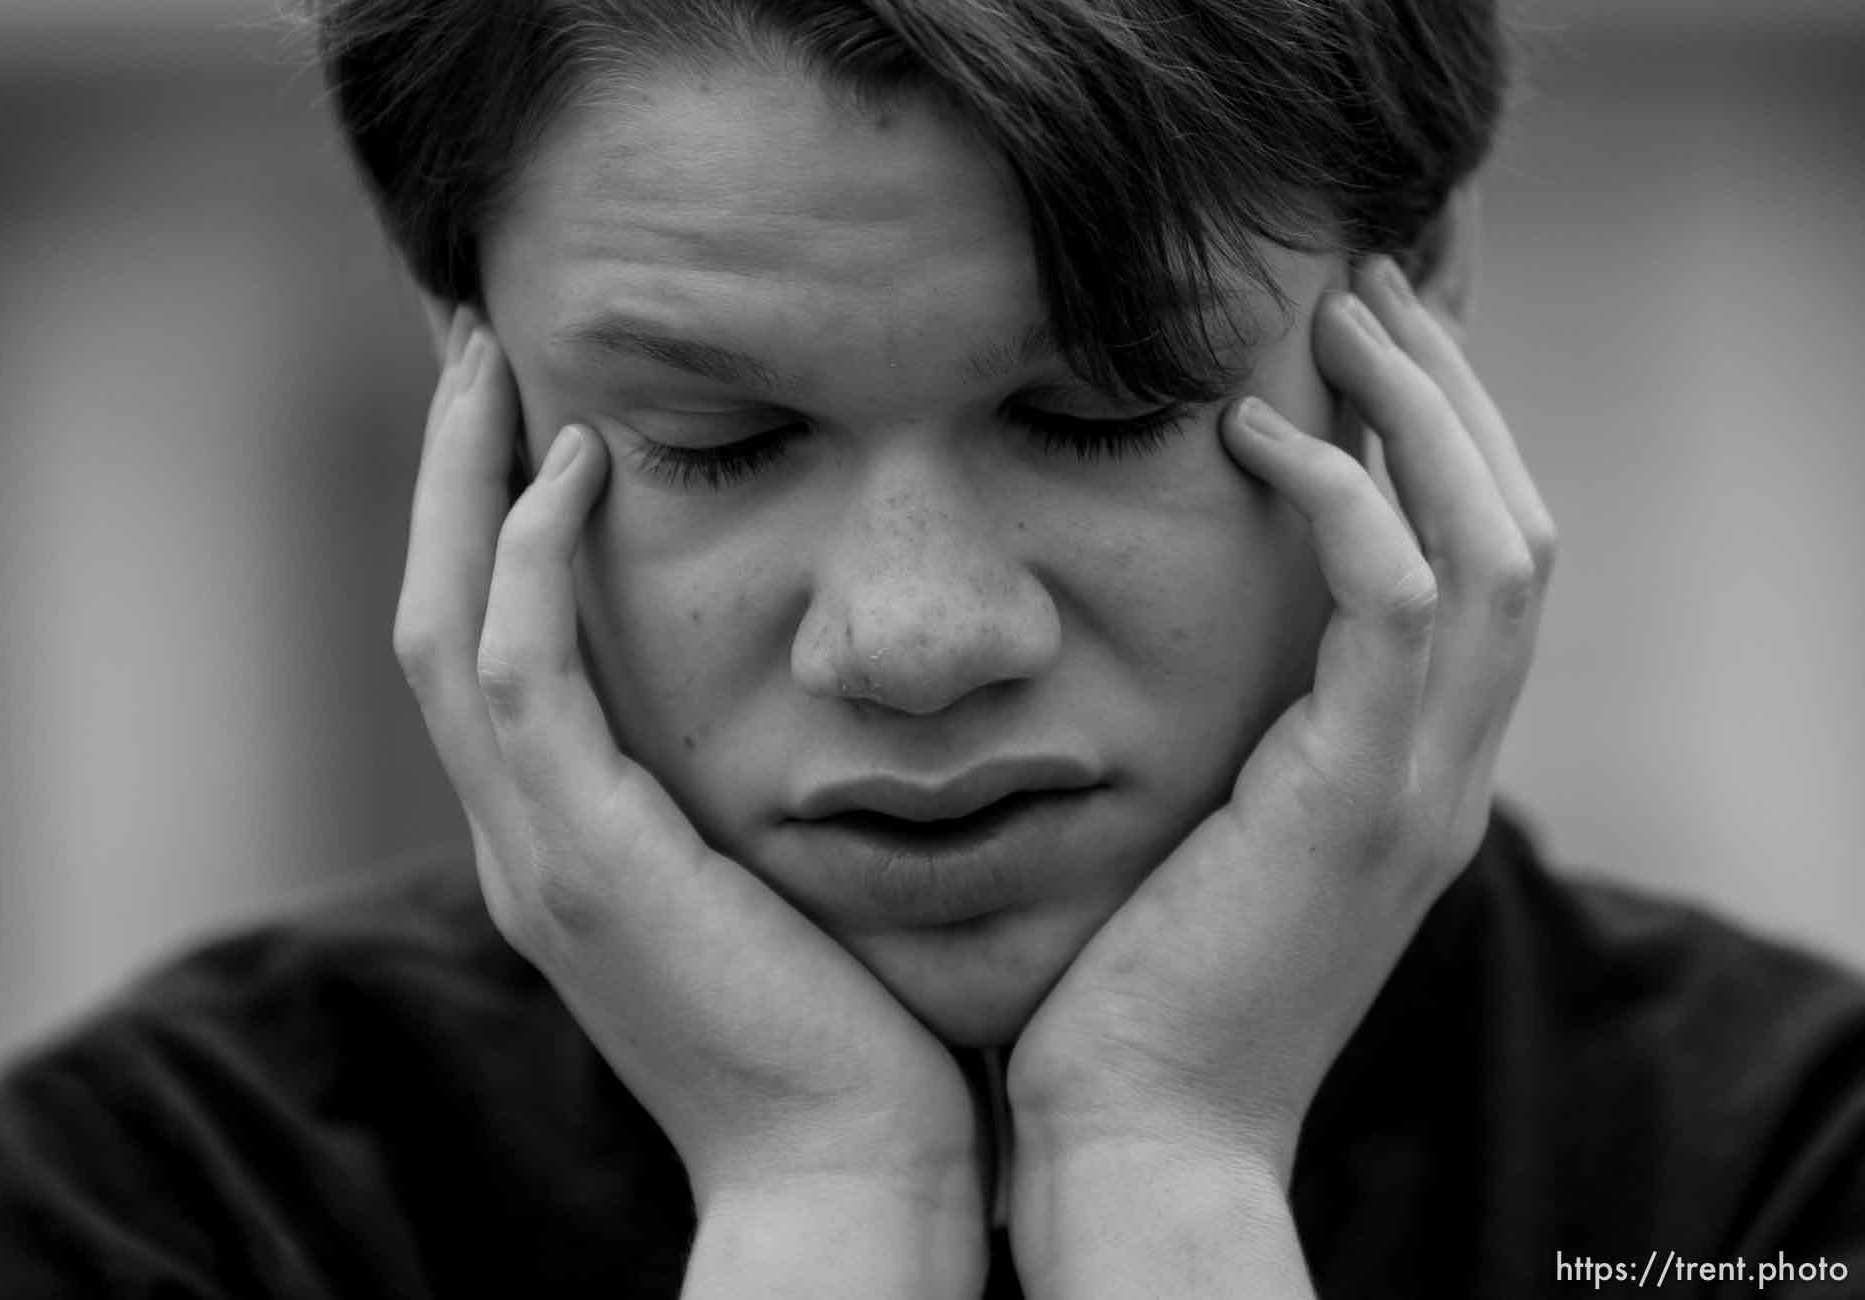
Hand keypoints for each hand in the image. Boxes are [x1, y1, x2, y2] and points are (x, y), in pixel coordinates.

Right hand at [392, 311, 984, 1252]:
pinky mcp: (583, 859)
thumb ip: (748, 804)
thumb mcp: (777, 894)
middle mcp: (524, 840)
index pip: (491, 653)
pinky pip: (521, 675)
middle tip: (470, 346)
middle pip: (437, 614)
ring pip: (446, 624)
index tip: (527, 417)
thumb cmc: (850, 1037)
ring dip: (460, 484)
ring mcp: (536, 852)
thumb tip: (816, 713)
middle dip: (447, 479)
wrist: (847, 1177)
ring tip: (489, 356)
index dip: (487, 529)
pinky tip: (575, 460)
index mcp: (568, 845)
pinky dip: (531, 561)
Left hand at [1004, 255, 1554, 1199]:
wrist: (1139, 1139)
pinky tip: (1254, 436)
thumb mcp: (1206, 841)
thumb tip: (1183, 643)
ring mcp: (1417, 790)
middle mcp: (1444, 774)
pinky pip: (1394, 605)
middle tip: (1377, 293)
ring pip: (1494, 546)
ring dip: (1425, 416)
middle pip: (1519, 531)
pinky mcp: (1354, 802)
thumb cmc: (1132, 993)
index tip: (1374, 353)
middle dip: (1458, 401)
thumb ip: (1234, 742)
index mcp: (1411, 776)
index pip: (1484, 573)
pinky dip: (1345, 500)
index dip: (1449, 449)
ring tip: (1341, 319)